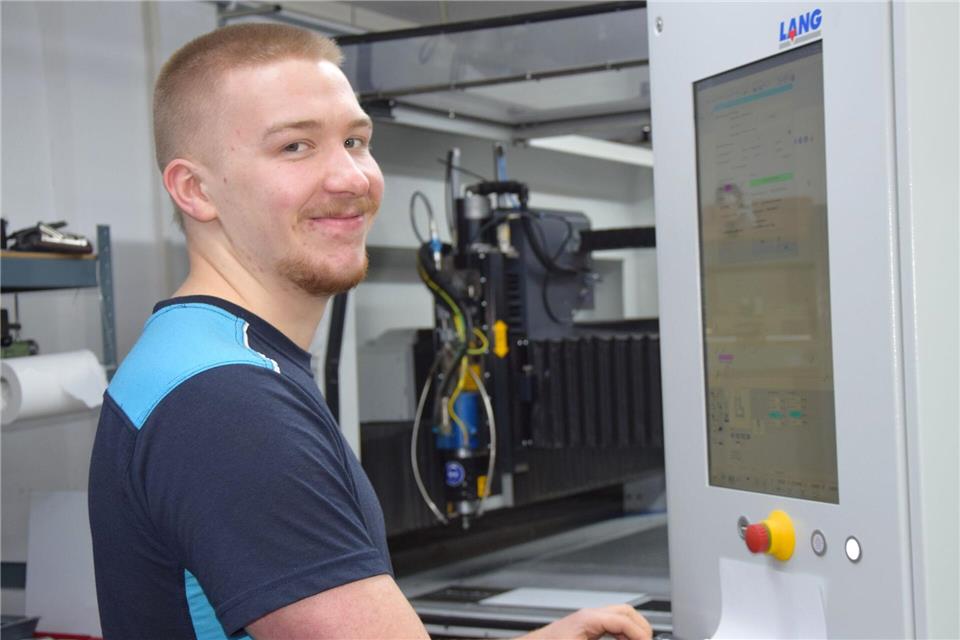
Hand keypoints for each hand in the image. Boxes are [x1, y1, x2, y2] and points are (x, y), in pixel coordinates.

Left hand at [519, 604, 652, 639]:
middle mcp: (589, 615)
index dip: (640, 634)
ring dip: (632, 630)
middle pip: (625, 611)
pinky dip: (622, 633)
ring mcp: (587, 620)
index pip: (624, 620)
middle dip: (641, 627)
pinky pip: (611, 625)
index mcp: (589, 618)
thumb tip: (625, 638)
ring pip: (619, 617)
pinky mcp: (585, 628)